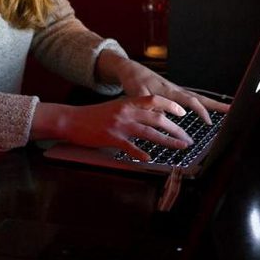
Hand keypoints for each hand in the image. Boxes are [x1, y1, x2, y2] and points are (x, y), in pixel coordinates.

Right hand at [32, 95, 193, 160]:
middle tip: (187, 138)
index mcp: (128, 102)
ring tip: (180, 147)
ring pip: (149, 133)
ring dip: (168, 141)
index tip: (182, 113)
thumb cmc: (94, 115)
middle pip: (157, 118)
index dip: (170, 105)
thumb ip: (132, 109)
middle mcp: (126, 112)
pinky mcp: (112, 139)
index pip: (154, 100)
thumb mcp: (115, 106)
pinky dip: (142, 154)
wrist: (72, 120)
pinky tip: (150, 159)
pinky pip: (131, 148)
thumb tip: (151, 116)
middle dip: (176, 129)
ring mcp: (120, 125)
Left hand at [96, 50, 229, 124]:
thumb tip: (162, 114)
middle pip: (200, 97)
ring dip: (211, 103)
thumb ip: (148, 104)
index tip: (208, 121)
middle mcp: (175, 89)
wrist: (130, 70)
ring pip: (197, 97)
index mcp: (169, 91)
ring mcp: (175, 89)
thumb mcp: (138, 94)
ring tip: (225, 109)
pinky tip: (204, 108)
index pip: (189, 100)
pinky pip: (191, 97)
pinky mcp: (173, 91)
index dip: (200, 111)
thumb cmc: (134, 81)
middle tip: (231, 110)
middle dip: (216, 104)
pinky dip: (201, 102)